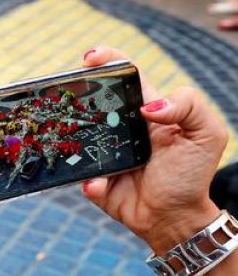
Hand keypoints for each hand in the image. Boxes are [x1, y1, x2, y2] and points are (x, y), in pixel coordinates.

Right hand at [81, 47, 227, 253]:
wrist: (176, 218)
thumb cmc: (192, 174)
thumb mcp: (207, 134)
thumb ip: (189, 107)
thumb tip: (148, 107)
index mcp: (146, 110)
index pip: (126, 76)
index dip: (108, 60)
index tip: (90, 57)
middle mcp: (120, 126)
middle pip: (92, 100)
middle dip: (76, 91)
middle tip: (68, 91)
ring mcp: (103, 151)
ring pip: (76, 134)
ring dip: (71, 133)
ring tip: (71, 134)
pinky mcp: (93, 177)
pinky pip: (81, 174)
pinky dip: (91, 179)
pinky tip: (102, 182)